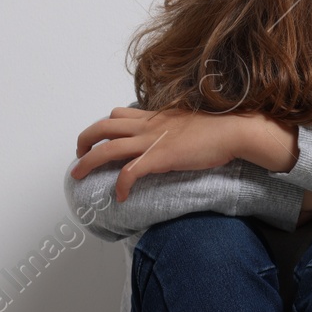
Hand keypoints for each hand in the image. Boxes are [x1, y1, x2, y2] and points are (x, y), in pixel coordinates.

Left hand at [72, 109, 297, 201]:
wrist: (233, 131)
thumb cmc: (218, 129)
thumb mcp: (189, 122)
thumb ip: (174, 127)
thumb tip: (172, 136)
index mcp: (154, 117)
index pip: (118, 114)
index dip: (103, 126)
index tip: (97, 139)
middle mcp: (148, 127)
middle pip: (102, 127)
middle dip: (84, 140)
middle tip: (79, 154)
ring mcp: (152, 142)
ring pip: (107, 148)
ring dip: (88, 162)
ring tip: (79, 176)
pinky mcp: (160, 158)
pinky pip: (130, 171)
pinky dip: (120, 184)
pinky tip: (120, 196)